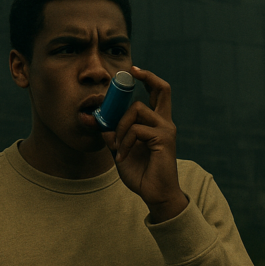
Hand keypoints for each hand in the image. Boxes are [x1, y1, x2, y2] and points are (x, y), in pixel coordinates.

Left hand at [102, 67, 187, 222]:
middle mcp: (164, 122)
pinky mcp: (164, 139)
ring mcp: (166, 130)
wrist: (155, 194)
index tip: (133, 70)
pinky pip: (136, 130)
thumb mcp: (120, 150)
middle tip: (131, 72)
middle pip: (162, 89)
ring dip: (120, 126)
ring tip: (118, 147)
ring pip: (136, 110)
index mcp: (156, 123)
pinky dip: (124, 142)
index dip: (147, 78)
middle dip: (147, 76)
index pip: (157, 94)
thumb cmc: (141, 173)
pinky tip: (124, 155)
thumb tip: (98, 122)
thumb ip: (112, 135)